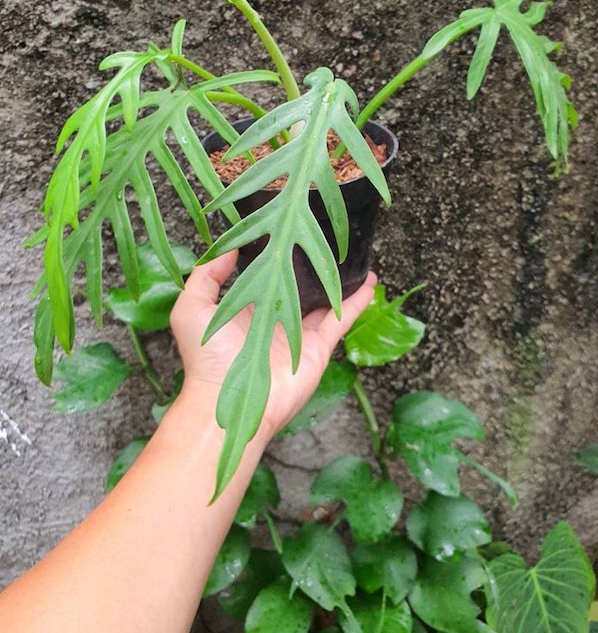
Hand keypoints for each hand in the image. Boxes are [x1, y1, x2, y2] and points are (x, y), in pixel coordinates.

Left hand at [170, 250, 376, 435]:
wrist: (227, 402)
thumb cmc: (206, 356)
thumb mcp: (192, 307)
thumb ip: (206, 274)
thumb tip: (230, 246)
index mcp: (246, 308)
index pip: (265, 275)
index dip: (276, 255)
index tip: (288, 230)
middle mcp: (275, 318)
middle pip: (300, 287)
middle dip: (313, 267)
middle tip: (327, 238)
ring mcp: (298, 334)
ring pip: (325, 302)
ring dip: (340, 281)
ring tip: (358, 258)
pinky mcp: (317, 348)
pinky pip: (341, 320)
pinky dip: (356, 302)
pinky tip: (370, 282)